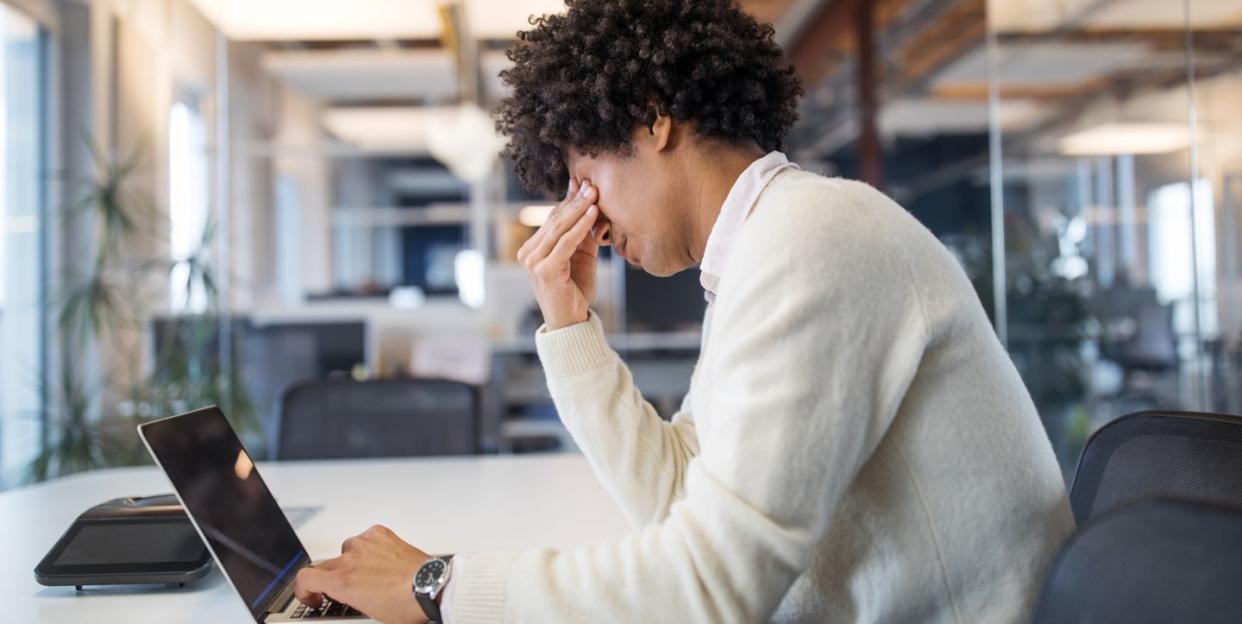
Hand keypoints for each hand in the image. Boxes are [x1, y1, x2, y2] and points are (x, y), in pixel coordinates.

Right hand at [293, 525, 430, 623]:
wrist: (431, 587)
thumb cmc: (405, 604)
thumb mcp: (367, 613)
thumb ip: (348, 600)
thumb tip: (345, 599)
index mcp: (342, 582)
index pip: (305, 578)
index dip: (303, 590)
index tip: (312, 596)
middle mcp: (350, 559)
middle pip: (324, 566)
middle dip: (330, 579)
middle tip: (344, 590)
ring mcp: (365, 544)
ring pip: (345, 551)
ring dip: (351, 563)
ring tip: (368, 575)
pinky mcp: (380, 533)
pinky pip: (365, 538)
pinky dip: (369, 548)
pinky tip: (380, 560)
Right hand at [517, 176, 605, 329]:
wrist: (571, 321)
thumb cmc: (575, 290)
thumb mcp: (581, 257)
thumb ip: (585, 234)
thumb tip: (594, 206)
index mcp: (532, 249)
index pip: (552, 219)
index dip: (568, 200)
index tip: (582, 183)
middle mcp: (528, 253)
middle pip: (555, 219)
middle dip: (575, 200)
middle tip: (591, 184)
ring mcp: (534, 261)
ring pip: (560, 227)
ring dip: (579, 208)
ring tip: (594, 193)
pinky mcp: (545, 269)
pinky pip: (566, 242)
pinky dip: (581, 226)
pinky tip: (593, 213)